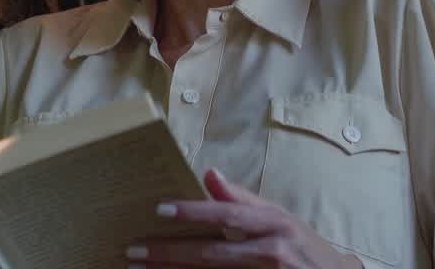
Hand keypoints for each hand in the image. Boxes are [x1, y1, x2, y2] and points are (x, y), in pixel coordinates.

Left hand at [126, 168, 363, 267]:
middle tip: (134, 250)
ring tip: (140, 267)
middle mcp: (271, 249)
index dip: (193, 212)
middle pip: (212, 253)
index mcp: (272, 222)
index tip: (160, 209)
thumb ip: (241, 198)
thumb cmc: (301, 244)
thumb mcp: (277, 216)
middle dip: (169, 253)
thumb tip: (209, 174)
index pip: (227, 214)